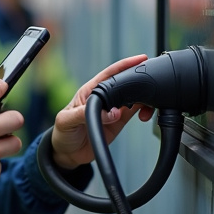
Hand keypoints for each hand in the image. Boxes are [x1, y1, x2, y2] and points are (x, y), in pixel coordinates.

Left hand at [50, 54, 154, 169]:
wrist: (67, 153)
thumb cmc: (63, 132)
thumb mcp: (66, 121)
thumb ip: (84, 114)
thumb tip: (112, 113)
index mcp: (90, 91)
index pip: (109, 74)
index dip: (125, 65)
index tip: (140, 59)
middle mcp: (104, 98)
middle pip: (126, 83)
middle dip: (140, 81)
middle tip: (150, 86)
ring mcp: (113, 109)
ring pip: (134, 97)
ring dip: (144, 99)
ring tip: (145, 109)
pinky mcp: (119, 122)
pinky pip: (135, 112)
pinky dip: (143, 111)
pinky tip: (143, 116)